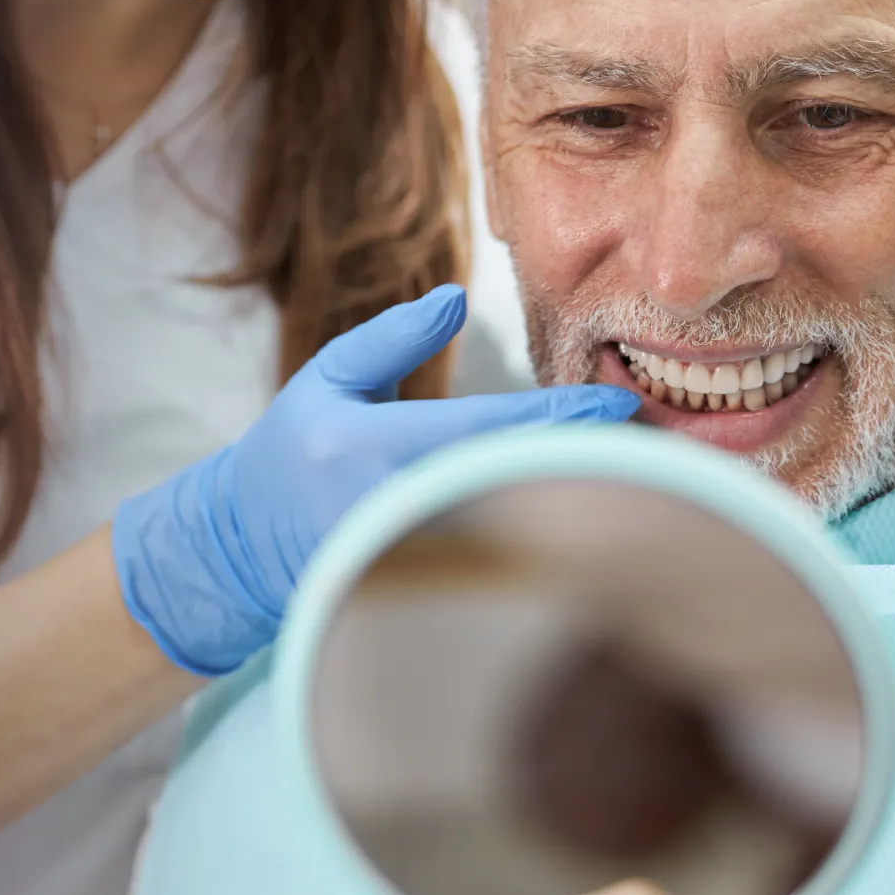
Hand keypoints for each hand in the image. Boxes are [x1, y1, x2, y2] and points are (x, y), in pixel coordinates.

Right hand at [109, 285, 634, 674]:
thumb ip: (391, 338)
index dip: (562, 419)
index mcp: (371, 446)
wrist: (237, 549)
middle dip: (587, 467)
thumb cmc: (289, 453)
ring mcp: (404, 561)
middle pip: (515, 487)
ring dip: (573, 507)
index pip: (489, 430)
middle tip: (657, 447)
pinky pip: (491, 566)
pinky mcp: (413, 596)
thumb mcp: (326, 380)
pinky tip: (586, 528)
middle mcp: (391, 508)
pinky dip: (541, 544)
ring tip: (640, 483)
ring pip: (509, 532)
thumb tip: (456, 297)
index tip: (620, 406)